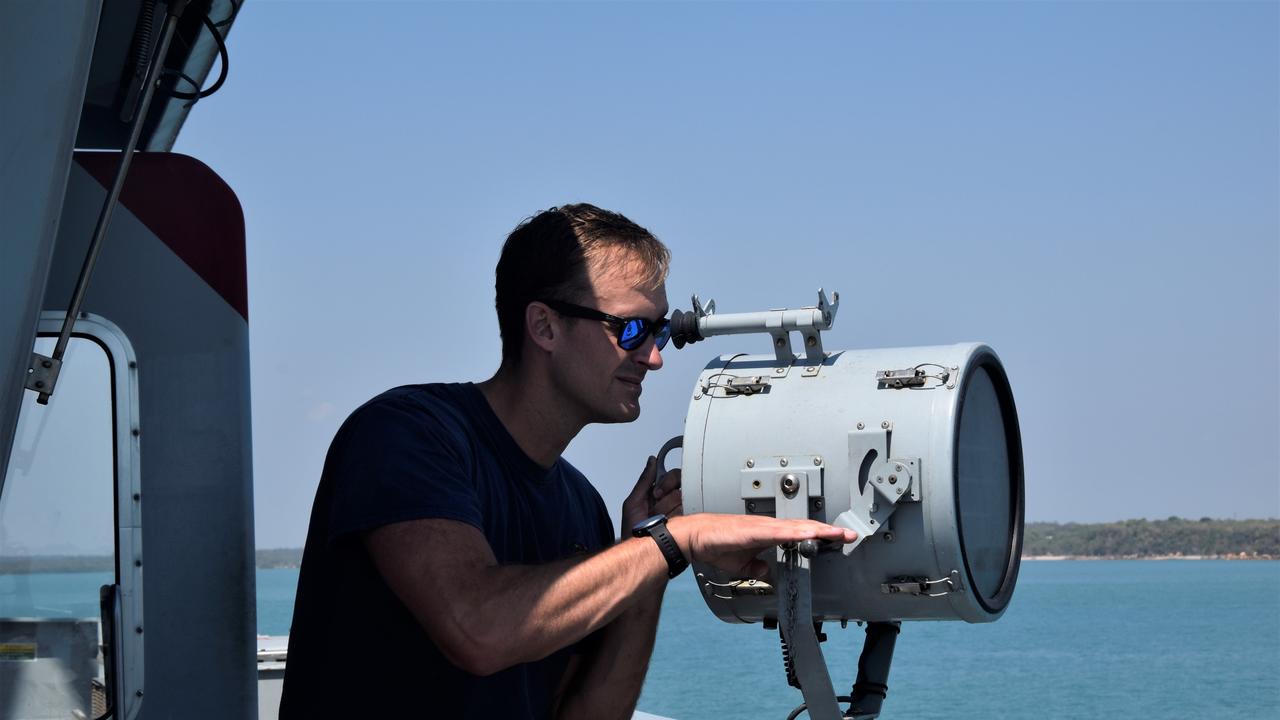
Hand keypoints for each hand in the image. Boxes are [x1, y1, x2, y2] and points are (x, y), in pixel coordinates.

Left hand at [620, 456, 682, 536]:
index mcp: (658, 492)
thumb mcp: (632, 503)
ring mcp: (679, 510)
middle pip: (680, 485)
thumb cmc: (633, 531)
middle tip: (655, 508)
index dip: (666, 481)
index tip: (657, 492)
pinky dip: (674, 518)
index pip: (672, 475)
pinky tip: (666, 525)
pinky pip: (687, 511)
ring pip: (682, 498)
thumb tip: (652, 461)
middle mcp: (670, 500)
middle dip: (665, 498)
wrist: (640, 552)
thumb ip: (644, 481)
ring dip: (667, 510)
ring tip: (657, 520)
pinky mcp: (685, 521)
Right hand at [666, 514, 857, 578]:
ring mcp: (763, 527)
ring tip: (838, 533)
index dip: (821, 535)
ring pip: (797, 528)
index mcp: (769, 534)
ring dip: (819, 530)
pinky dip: (796, 532)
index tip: (839, 538)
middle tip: (851, 534)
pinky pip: (779, 532)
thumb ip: (756, 567)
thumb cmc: (716, 545)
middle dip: (829, 531)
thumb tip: (766, 572)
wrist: (696, 536)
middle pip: (805, 528)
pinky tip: (809, 533)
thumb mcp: (741, 563)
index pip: (800, 534)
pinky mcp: (754, 531)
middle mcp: (769, 527)